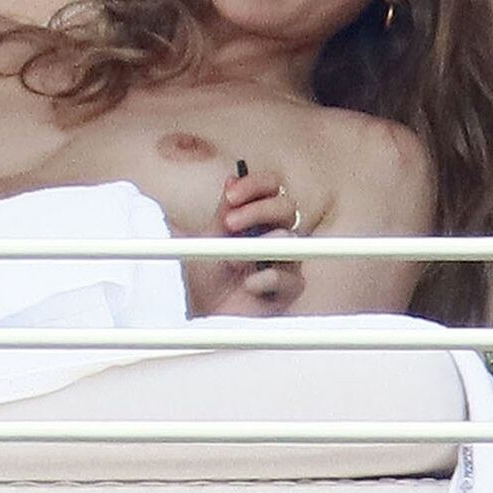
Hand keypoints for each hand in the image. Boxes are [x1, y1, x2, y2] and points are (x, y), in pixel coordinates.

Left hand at [183, 167, 305, 316]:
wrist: (201, 315)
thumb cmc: (204, 277)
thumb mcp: (207, 239)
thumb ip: (222, 211)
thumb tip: (232, 178)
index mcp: (258, 217)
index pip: (271, 189)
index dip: (255, 185)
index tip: (230, 194)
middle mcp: (276, 235)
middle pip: (287, 207)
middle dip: (259, 209)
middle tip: (230, 223)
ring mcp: (286, 262)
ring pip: (291, 238)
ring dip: (257, 246)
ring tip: (231, 261)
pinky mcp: (290, 291)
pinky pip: (292, 278)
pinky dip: (267, 279)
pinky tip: (249, 285)